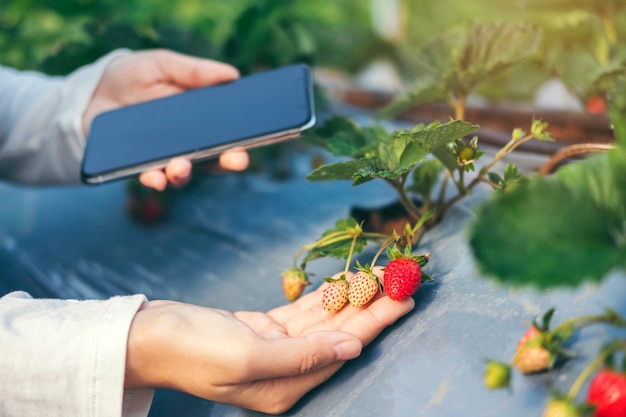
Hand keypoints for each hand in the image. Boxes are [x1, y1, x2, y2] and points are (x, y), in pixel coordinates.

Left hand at [83, 49, 248, 190]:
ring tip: (181, 167)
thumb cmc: (130, 77)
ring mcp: (164, 157)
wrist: (88, 94)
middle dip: (229, 161)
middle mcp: (187, 143)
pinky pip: (152, 179)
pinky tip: (156, 177)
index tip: (259, 138)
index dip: (247, 138)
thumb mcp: (162, 65)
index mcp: (200, 119)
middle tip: (237, 159)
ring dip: (186, 173)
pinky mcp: (140, 167)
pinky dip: (155, 181)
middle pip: (215, 157)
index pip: (230, 132)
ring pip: (184, 172)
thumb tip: (233, 75)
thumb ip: (194, 71)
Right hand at [125, 269, 413, 413]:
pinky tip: (346, 281)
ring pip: (325, 319)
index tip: (405, 297)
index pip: (343, 350)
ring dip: (353, 295)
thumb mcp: (247, 357)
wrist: (147, 336)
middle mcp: (286, 372)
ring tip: (383, 273)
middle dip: (373, 304)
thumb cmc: (190, 351)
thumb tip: (352, 347)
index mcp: (285, 388)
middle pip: (340, 333)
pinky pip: (303, 311)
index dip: (377, 322)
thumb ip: (304, 356)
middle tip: (403, 277)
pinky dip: (325, 295)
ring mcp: (276, 349)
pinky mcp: (264, 330)